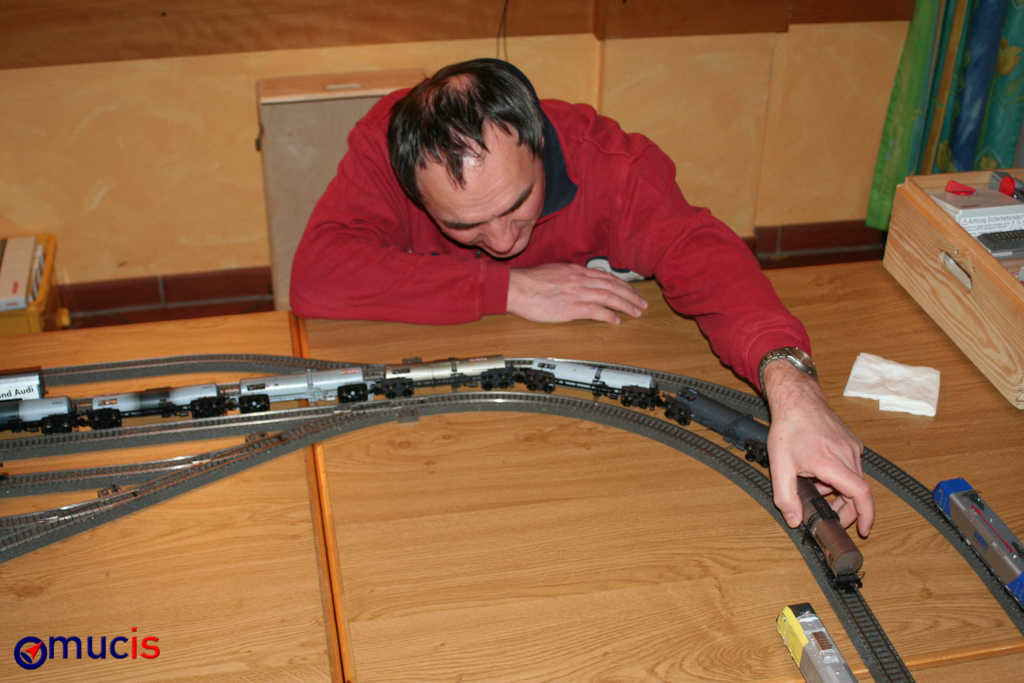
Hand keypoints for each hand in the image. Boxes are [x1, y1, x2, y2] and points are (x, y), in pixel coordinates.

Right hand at [507, 263, 647, 323]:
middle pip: (612, 286)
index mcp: (576, 271)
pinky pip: (595, 311)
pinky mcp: (570, 307)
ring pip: (608, 297)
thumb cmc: (530, 282)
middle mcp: (580, 280)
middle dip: (630, 295)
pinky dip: (608, 315)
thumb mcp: (554, 271)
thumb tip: (581, 280)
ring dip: (625, 305)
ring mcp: (576, 293)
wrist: (516, 287)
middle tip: (642, 303)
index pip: (606, 277)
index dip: (622, 285)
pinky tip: (616, 320)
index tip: (631, 292)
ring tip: (636, 312)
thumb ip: (570, 276)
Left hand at [762, 361, 874, 537]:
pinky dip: (840, 478)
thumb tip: (795, 520)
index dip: (866, 515)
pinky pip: (851, 467)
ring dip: (841, 493)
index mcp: (832, 462)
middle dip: (847, 510)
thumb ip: (786, 497)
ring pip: (855, 480)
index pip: (861, 494)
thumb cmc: (789, 428)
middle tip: (830, 517)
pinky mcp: (852, 442)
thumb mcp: (780, 466)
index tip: (864, 529)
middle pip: (858, 492)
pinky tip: (819, 475)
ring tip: (817, 491)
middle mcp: (848, 454)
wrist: (797, 399)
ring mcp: (852, 447)